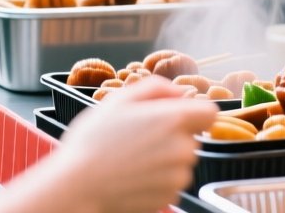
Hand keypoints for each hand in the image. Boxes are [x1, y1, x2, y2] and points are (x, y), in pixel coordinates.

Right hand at [36, 77, 216, 212]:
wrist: (75, 187)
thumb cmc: (92, 143)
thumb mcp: (119, 101)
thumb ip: (156, 88)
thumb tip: (180, 92)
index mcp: (175, 120)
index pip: (209, 113)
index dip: (193, 114)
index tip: (174, 119)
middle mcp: (183, 148)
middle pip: (192, 138)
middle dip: (172, 137)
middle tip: (138, 140)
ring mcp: (178, 176)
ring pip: (181, 162)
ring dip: (164, 160)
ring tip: (131, 160)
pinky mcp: (169, 197)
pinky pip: (171, 183)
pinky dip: (157, 180)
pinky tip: (132, 177)